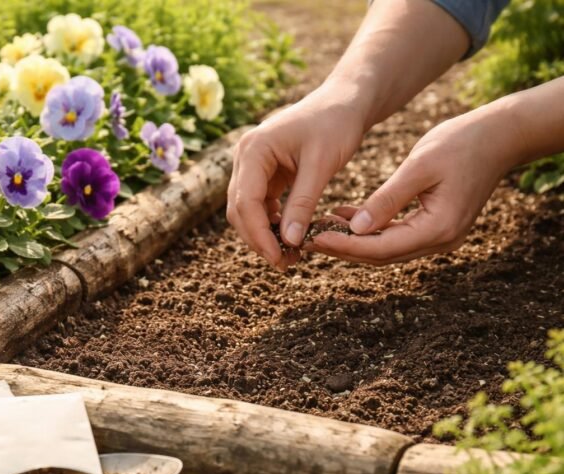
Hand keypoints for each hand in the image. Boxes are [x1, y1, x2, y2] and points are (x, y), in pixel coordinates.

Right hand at [227, 87, 365, 269]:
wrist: (345, 100)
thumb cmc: (336, 124)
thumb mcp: (322, 164)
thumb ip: (303, 203)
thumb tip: (290, 242)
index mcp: (254, 149)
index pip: (245, 202)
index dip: (259, 234)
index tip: (280, 257)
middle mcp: (245, 156)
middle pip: (238, 210)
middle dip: (258, 239)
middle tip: (285, 263)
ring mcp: (252, 164)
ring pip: (245, 210)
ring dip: (263, 233)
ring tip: (290, 254)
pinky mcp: (264, 172)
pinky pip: (259, 204)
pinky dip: (271, 222)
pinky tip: (292, 235)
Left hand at [307, 107, 517, 264]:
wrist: (499, 136)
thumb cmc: (461, 143)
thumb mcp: (419, 167)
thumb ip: (388, 199)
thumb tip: (356, 228)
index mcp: (437, 228)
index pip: (380, 247)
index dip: (344, 246)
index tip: (313, 238)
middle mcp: (440, 240)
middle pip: (380, 255)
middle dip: (343, 248)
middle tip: (306, 239)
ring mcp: (439, 237)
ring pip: (386, 248)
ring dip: (353, 240)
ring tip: (318, 227)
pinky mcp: (435, 227)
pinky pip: (395, 235)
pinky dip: (369, 229)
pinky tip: (343, 217)